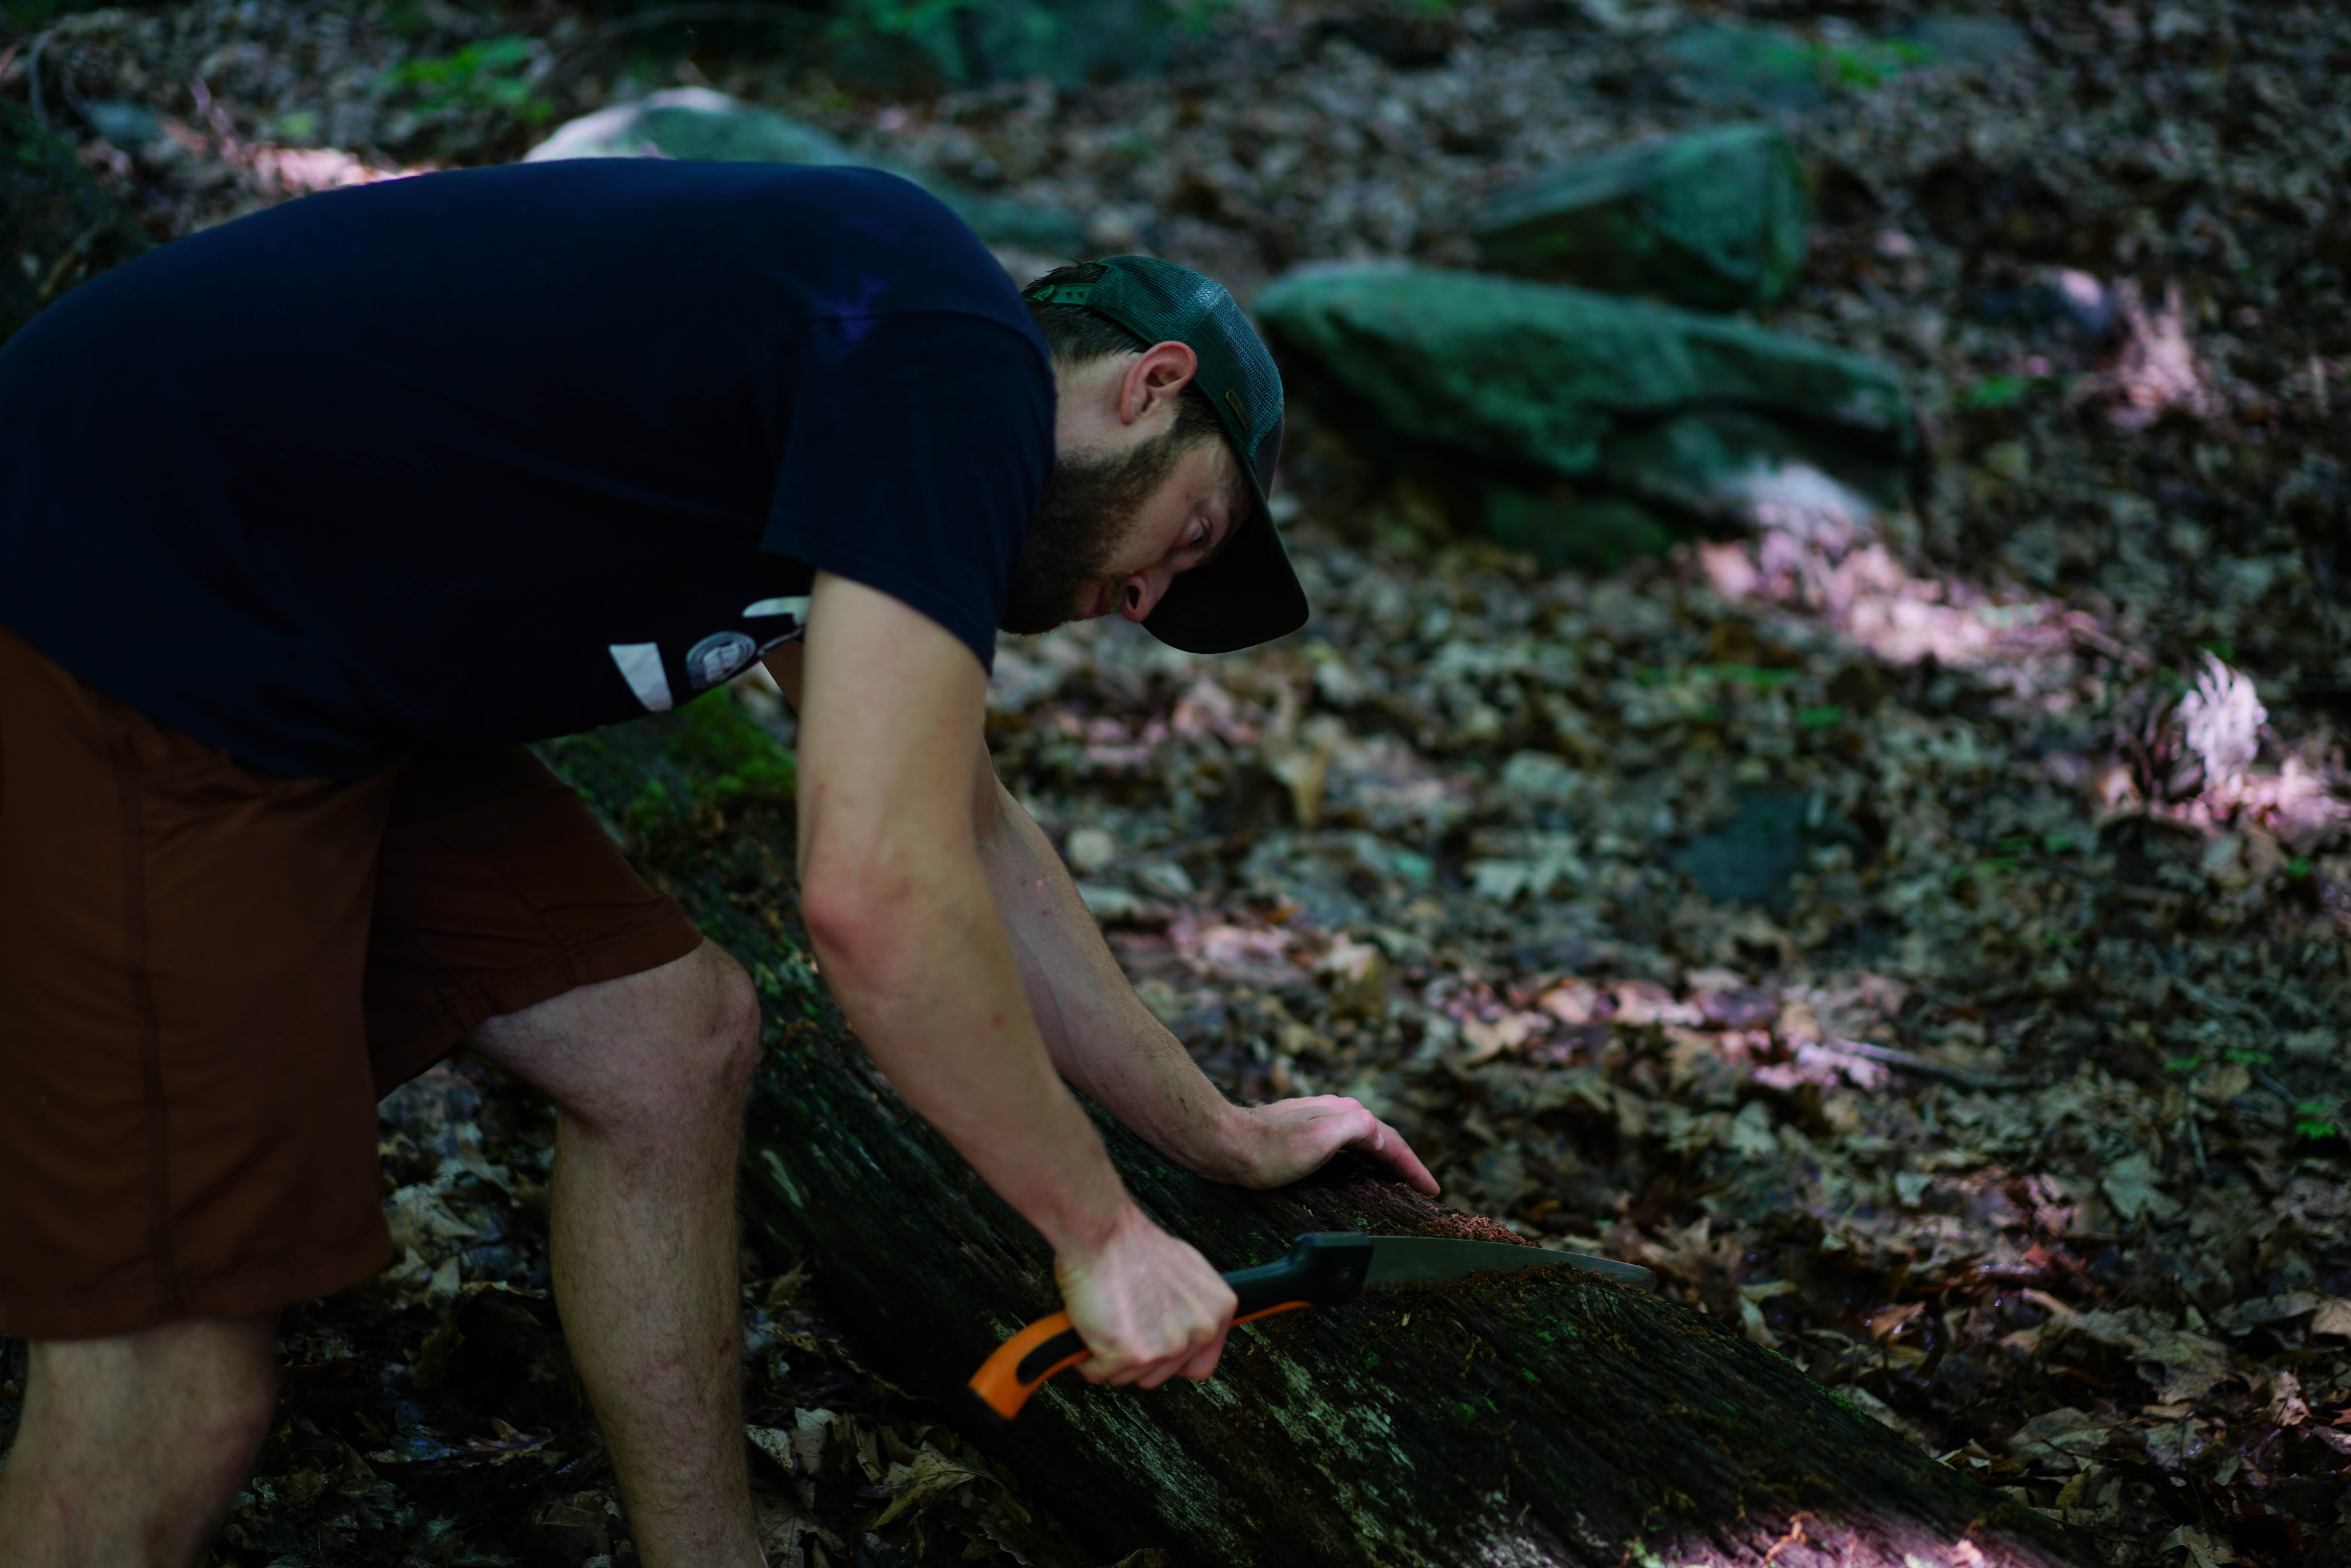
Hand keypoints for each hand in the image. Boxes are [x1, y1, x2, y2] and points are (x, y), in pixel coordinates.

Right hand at [1055, 1206, 1236, 1388]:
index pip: (1201, 1366)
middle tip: (1123, 1324)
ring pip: (1130, 1378)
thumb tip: (1187, 1325)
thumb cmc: (1133, 1245)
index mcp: (1217, 1311)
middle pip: (1161, 1376)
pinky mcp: (1131, 1354)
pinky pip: (1098, 1373)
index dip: (1171, 1360)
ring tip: (1107, 1320)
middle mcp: (1199, 1331)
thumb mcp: (1186, 1270)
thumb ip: (1193, 1306)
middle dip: (1136, 1356)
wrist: (1103, 1233)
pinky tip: (1090, 1327)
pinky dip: (1086, 1356)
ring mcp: (1167, 1346)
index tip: (1155, 1348)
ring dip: (1111, 1357)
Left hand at [1223, 1096, 1440, 1195]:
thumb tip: (1381, 1137)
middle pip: (1380, 1138)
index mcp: (1347, 1115)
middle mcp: (1335, 1112)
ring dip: (1383, 1159)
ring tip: (1396, 1179)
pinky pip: (1344, 1146)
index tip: (1433, 1190)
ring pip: (1362, 1140)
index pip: (1392, 1142)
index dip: (1414, 1167)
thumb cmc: (1272, 1150)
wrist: (1226, 1145)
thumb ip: (1358, 1130)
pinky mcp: (1301, 1132)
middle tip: (1421, 1186)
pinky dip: (1360, 1158)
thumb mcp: (1322, 1138)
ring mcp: (1318, 1120)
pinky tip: (1355, 1169)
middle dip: (1403, 1161)